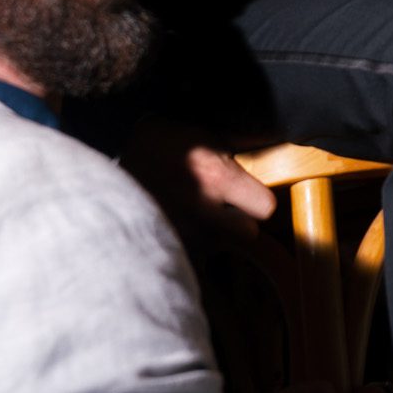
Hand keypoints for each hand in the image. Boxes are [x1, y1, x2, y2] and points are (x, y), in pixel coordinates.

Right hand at [119, 117, 276, 242]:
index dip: (261, 201)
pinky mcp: (164, 245)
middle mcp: (204, 211)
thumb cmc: (166, 141)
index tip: (253, 196)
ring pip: (219, 245)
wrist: (115, 151)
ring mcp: (182, 233)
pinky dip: (189, 244)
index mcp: (219, 178)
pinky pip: (193, 255)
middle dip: (241, 222)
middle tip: (226, 207)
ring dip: (213, 234)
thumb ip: (243, 151)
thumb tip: (277, 148)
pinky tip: (179, 224)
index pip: (266, 208)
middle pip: (248, 234)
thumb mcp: (210, 138)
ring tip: (195, 211)